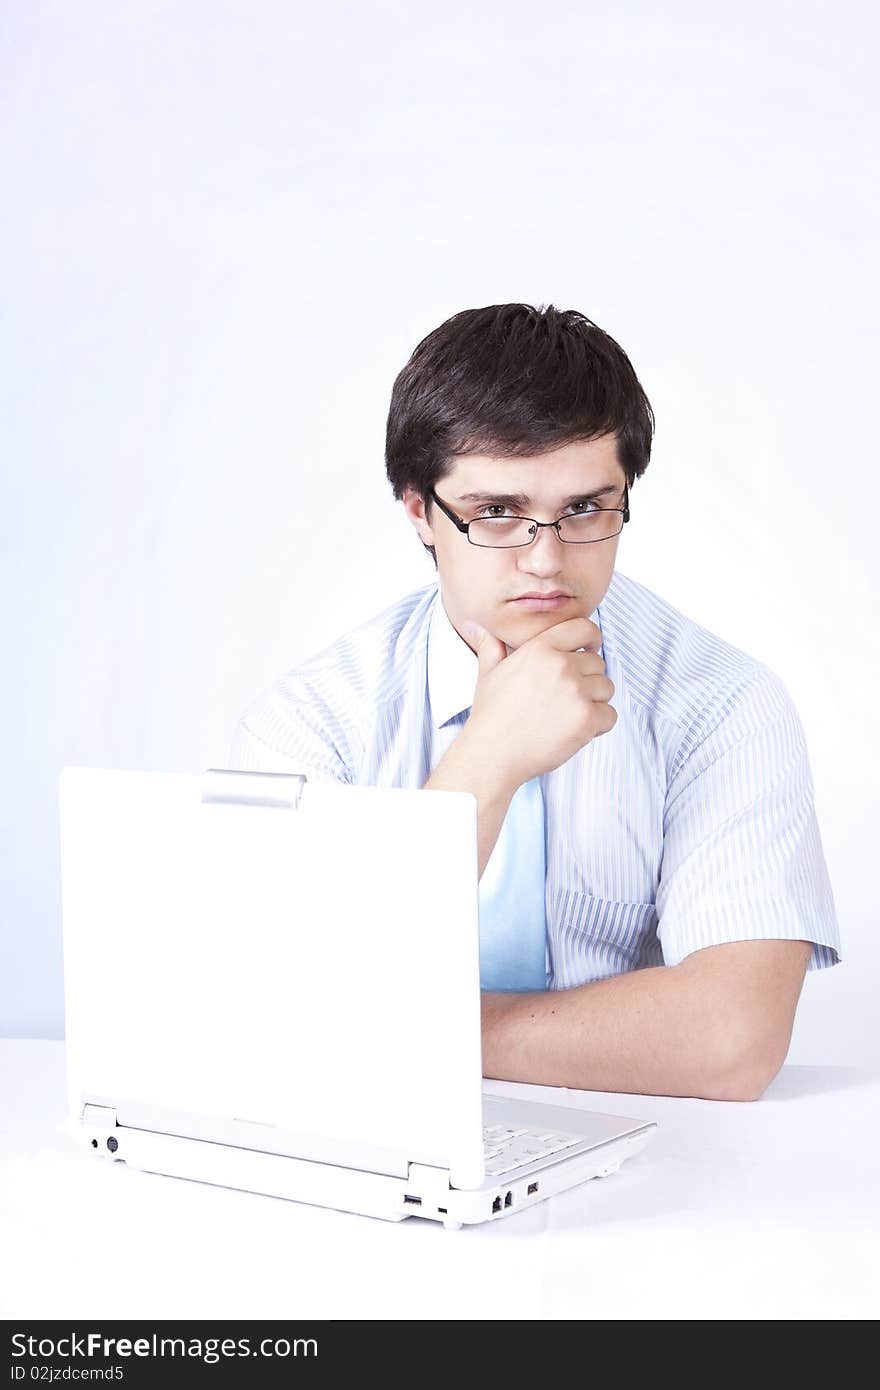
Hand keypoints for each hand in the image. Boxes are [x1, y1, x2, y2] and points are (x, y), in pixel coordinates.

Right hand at [461, 616, 616, 788]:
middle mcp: (560, 665)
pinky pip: (610, 715)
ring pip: (607, 688)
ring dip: (595, 703)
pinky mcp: (586, 718)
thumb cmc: (491, 717)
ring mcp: (575, 692)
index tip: (591, 650)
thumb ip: (492, 647)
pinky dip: (599, 726)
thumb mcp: (488, 674)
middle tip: (567, 700)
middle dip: (588, 680)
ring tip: (569, 716)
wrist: (492, 754)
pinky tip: (575, 731)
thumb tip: (478, 627)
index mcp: (540, 648)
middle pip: (598, 663)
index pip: (584, 628)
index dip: (592, 639)